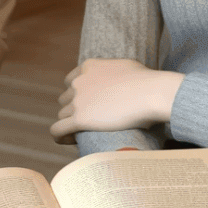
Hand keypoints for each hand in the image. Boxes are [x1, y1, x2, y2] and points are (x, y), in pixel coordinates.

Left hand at [50, 59, 183, 144]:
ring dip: (70, 124)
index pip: (71, 82)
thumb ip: (113, 72)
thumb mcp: (124, 67)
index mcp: (88, 66)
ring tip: (81, 134)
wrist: (149, 92)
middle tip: (89, 121)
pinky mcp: (79, 118)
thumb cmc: (145, 80)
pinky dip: (60, 136)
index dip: (78, 94)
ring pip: (62, 115)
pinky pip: (57, 130)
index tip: (88, 105)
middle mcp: (79, 81)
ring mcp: (78, 100)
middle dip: (75, 109)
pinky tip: (68, 140)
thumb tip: (119, 80)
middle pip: (66, 99)